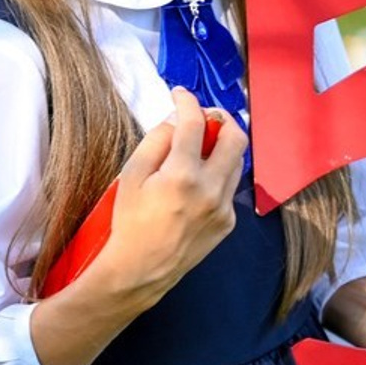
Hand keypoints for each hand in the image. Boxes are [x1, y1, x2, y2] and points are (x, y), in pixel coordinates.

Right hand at [99, 86, 246, 308]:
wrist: (140, 270)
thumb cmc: (130, 223)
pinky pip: (228, 187)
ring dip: (220, 147)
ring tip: (198, 149)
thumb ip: (156, 140)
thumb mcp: (131, 175)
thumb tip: (175, 119)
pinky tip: (195, 183)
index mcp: (183, 176)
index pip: (195, 123)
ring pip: (236, 161)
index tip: (181, 95)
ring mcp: (223, 208)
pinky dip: (216, 175)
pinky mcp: (228, 222)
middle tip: (204, 117)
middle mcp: (210, 190)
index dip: (188, 101)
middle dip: (221, 119)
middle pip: (236, 137)